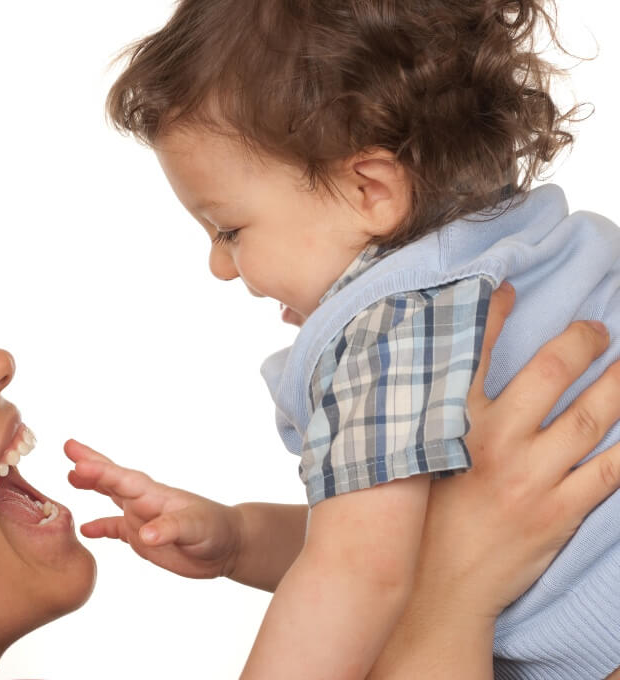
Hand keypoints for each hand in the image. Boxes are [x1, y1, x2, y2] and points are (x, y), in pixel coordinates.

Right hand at [64, 439, 242, 579]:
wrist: (227, 545)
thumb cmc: (216, 530)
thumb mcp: (196, 528)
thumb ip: (170, 528)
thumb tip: (145, 534)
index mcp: (155, 495)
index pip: (122, 479)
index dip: (100, 471)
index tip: (78, 464)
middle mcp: (144, 501)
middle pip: (112, 477)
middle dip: (91, 463)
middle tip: (69, 447)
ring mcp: (141, 516)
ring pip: (111, 495)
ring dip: (92, 485)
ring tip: (70, 476)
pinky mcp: (142, 537)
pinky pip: (115, 528)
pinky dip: (100, 528)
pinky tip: (86, 529)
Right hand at [370, 282, 619, 677]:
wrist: (433, 593)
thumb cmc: (410, 523)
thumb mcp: (395, 462)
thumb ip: (403, 420)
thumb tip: (395, 382)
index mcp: (447, 425)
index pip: (474, 352)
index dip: (495, 313)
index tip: (510, 289)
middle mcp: (493, 443)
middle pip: (551, 374)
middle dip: (582, 341)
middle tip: (597, 328)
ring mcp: (531, 478)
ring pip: (593, 417)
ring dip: (619, 383)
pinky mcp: (559, 512)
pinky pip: (611, 471)